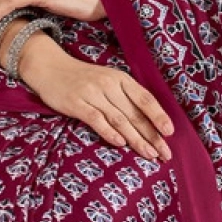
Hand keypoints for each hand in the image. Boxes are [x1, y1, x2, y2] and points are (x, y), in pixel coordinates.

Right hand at [20, 33, 173, 161]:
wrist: (51, 68)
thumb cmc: (83, 78)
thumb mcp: (108, 80)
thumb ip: (125, 96)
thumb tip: (147, 120)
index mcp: (120, 78)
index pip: (145, 98)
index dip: (158, 115)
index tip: (170, 132)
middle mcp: (109, 85)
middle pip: (135, 113)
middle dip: (152, 135)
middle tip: (165, 153)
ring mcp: (93, 94)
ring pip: (119, 119)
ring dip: (136, 139)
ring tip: (149, 154)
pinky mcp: (77, 104)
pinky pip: (96, 119)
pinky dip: (109, 132)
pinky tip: (120, 144)